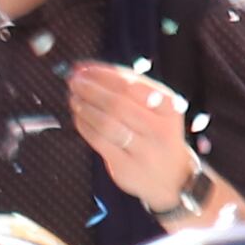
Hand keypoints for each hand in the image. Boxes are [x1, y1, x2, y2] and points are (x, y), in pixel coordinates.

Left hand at [65, 61, 199, 212]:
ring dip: (85, 107)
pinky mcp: (126, 166)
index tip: (84, 68)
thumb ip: (131, 89)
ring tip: (73, 97)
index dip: (104, 74)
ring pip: (107, 123)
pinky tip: (78, 116)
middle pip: (118, 103)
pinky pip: (99, 141)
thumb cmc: (157, 134)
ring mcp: (143, 150)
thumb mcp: (158, 109)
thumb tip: (89, 70)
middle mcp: (159, 128)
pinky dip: (84, 126)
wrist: (171, 177)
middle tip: (74, 81)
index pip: (132, 84)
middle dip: (91, 89)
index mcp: (169, 107)